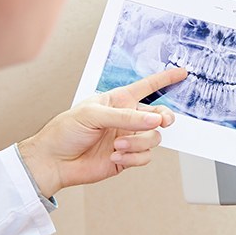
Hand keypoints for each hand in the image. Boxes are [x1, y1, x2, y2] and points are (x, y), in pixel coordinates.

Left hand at [18, 67, 186, 197]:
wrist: (53, 162)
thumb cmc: (65, 131)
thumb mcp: (93, 115)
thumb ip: (126, 117)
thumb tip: (154, 120)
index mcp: (119, 101)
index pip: (147, 87)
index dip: (165, 79)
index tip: (182, 73)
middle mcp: (128, 119)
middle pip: (159, 116)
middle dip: (163, 119)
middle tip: (161, 122)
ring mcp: (129, 138)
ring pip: (153, 138)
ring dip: (138, 143)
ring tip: (117, 146)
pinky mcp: (128, 158)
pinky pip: (145, 157)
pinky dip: (132, 158)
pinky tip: (115, 157)